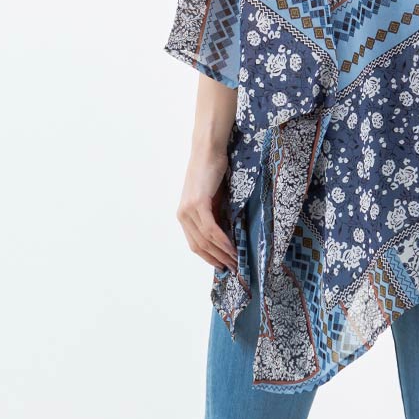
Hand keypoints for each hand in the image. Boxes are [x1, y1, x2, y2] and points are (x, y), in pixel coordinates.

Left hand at [177, 148, 238, 272]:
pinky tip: (232, 248)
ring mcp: (188, 210)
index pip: (195, 244)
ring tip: (236, 261)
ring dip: (222, 253)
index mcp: (183, 215)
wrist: (208, 150)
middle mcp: (182, 215)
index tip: (224, 266)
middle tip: (234, 268)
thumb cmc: (212, 170)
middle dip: (217, 260)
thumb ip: (214, 216)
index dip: (209, 258)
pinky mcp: (198, 204)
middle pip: (199, 246)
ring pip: (205, 240)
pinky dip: (222, 241)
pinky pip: (210, 229)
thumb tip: (226, 236)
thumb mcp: (212, 198)